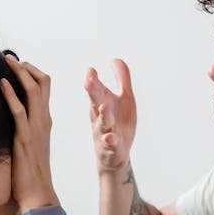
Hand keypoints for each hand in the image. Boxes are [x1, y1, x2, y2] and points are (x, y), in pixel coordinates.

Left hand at [0, 55, 59, 212]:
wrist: (38, 193)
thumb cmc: (30, 172)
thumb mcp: (28, 144)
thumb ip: (23, 129)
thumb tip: (8, 119)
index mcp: (45, 121)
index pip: (44, 87)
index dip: (32, 72)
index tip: (17, 66)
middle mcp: (44, 120)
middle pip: (42, 82)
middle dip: (27, 67)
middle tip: (10, 58)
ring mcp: (36, 128)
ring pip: (33, 91)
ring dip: (20, 72)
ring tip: (7, 60)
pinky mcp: (25, 138)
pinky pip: (19, 110)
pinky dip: (10, 93)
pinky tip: (1, 83)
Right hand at [84, 59, 136, 173]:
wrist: (115, 155)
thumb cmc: (118, 123)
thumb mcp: (124, 98)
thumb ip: (122, 78)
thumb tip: (115, 59)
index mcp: (103, 103)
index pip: (97, 89)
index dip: (94, 80)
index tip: (91, 70)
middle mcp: (100, 116)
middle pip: (95, 102)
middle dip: (92, 91)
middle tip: (89, 80)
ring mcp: (104, 132)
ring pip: (103, 123)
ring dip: (103, 115)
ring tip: (104, 107)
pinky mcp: (112, 147)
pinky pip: (110, 143)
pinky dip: (111, 140)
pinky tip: (112, 137)